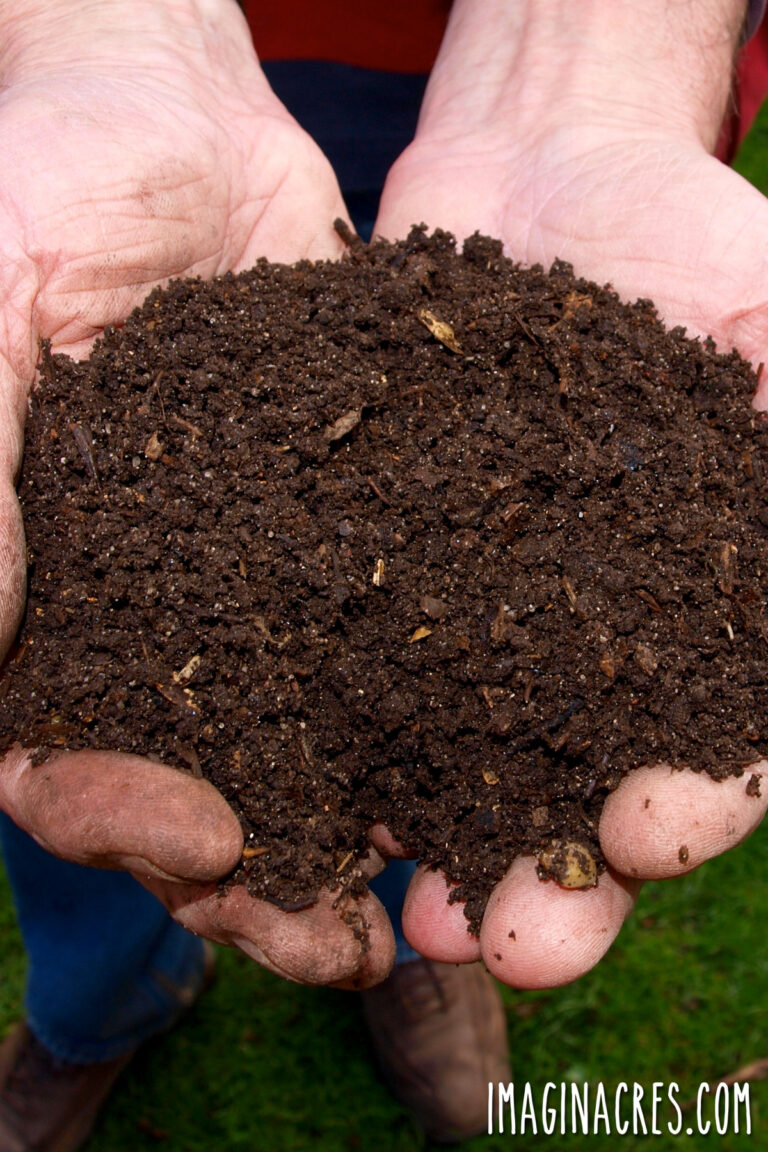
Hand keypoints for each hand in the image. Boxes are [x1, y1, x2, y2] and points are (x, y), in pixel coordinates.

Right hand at [0, 0, 393, 986]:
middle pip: (186, 793)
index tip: (200, 838)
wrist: (157, 122)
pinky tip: (492, 757)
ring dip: (355, 828)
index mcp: (37, 609)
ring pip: (298, 745)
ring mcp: (243, 589)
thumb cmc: (28, 197)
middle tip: (339, 940)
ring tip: (429, 896)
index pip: (53, 764)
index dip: (117, 821)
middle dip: (258, 877)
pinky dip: (430, 707)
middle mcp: (141, 622)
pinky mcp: (338, 540)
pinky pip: (383, 641)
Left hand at [374, 0, 767, 985]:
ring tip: (409, 918)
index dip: (698, 802)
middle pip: (582, 798)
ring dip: (437, 852)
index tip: (656, 829)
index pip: (721, 744)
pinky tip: (307, 793)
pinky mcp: (381, 573)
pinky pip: (360, 667)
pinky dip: (339, 738)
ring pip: (464, 769)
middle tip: (512, 945)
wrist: (547, 179)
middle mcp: (591, 648)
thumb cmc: (691, 246)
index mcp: (705, 618)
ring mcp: (480, 619)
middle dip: (555, 886)